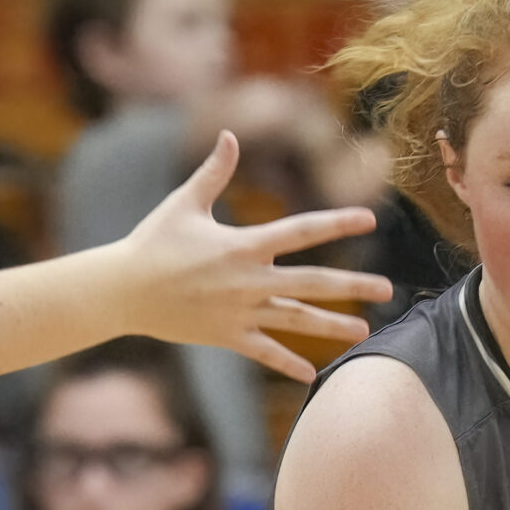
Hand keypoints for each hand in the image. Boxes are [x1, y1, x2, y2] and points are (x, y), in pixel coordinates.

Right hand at [120, 132, 389, 381]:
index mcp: (243, 245)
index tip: (369, 218)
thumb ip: (214, 172)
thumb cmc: (151, 242)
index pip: (301, 231)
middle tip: (387, 289)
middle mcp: (248, 280)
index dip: (337, 223)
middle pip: (311, 282)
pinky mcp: (225, 336)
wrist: (121, 292)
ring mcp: (239, 311)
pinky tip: (311, 374)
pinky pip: (263, 351)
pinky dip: (286, 363)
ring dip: (330, 326)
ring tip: (363, 332)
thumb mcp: (184, 203)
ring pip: (295, 319)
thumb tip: (229, 134)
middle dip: (352, 285)